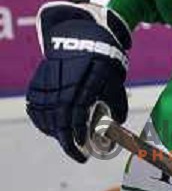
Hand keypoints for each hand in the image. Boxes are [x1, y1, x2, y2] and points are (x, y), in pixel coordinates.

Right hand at [26, 1, 130, 162]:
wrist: (82, 36)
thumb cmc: (103, 62)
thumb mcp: (115, 80)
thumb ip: (118, 103)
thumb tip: (118, 124)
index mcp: (85, 83)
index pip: (77, 114)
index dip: (78, 132)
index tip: (82, 147)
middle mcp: (64, 83)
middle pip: (59, 119)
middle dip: (67, 140)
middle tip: (77, 154)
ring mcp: (49, 82)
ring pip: (46, 115)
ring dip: (55, 132)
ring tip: (68, 141)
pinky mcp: (39, 81)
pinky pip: (36, 106)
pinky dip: (42, 120)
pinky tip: (51, 129)